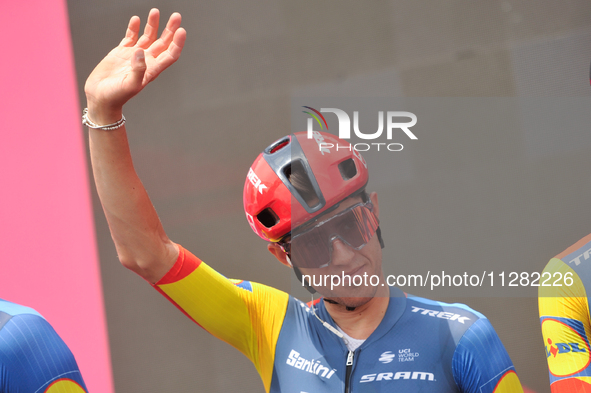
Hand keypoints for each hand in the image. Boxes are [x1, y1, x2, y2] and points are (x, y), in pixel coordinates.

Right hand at [84, 9, 185, 123]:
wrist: (100, 98)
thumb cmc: (116, 96)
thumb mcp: (129, 85)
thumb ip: (137, 69)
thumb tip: (140, 51)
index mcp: (152, 70)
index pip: (170, 54)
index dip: (177, 43)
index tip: (181, 30)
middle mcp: (146, 61)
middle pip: (163, 42)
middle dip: (170, 29)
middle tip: (176, 16)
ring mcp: (134, 56)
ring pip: (148, 37)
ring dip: (153, 25)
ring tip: (156, 11)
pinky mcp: (121, 52)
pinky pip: (130, 37)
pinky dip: (133, 28)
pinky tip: (136, 19)